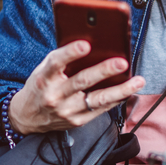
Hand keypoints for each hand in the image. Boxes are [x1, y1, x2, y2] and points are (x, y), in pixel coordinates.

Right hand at [8, 40, 145, 134]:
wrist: (27, 116)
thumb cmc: (40, 86)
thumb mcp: (44, 69)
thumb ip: (63, 59)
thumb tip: (91, 43)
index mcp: (44, 78)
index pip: (56, 63)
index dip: (70, 52)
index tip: (85, 43)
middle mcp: (55, 95)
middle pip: (82, 81)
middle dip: (104, 71)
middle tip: (122, 61)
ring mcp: (67, 111)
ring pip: (97, 99)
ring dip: (121, 90)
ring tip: (138, 81)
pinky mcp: (77, 121)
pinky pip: (101, 109)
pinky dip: (117, 99)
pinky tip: (129, 90)